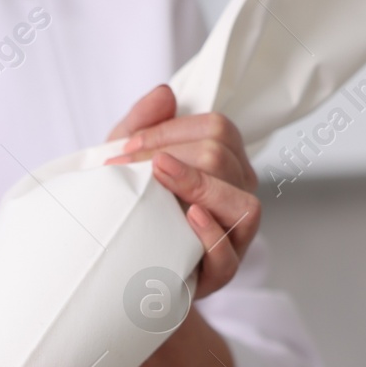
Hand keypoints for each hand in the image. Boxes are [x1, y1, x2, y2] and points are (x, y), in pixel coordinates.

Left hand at [106, 84, 260, 298]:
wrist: (123, 263)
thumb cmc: (134, 204)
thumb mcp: (129, 159)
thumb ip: (142, 123)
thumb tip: (165, 94)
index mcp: (225, 162)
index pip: (217, 129)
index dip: (169, 131)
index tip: (125, 147)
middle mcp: (237, 192)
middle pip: (222, 157)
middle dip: (172, 155)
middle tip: (123, 168)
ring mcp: (235, 234)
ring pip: (243, 204)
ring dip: (199, 186)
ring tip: (160, 179)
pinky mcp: (221, 272)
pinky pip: (229, 255)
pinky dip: (211, 234)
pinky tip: (187, 218)